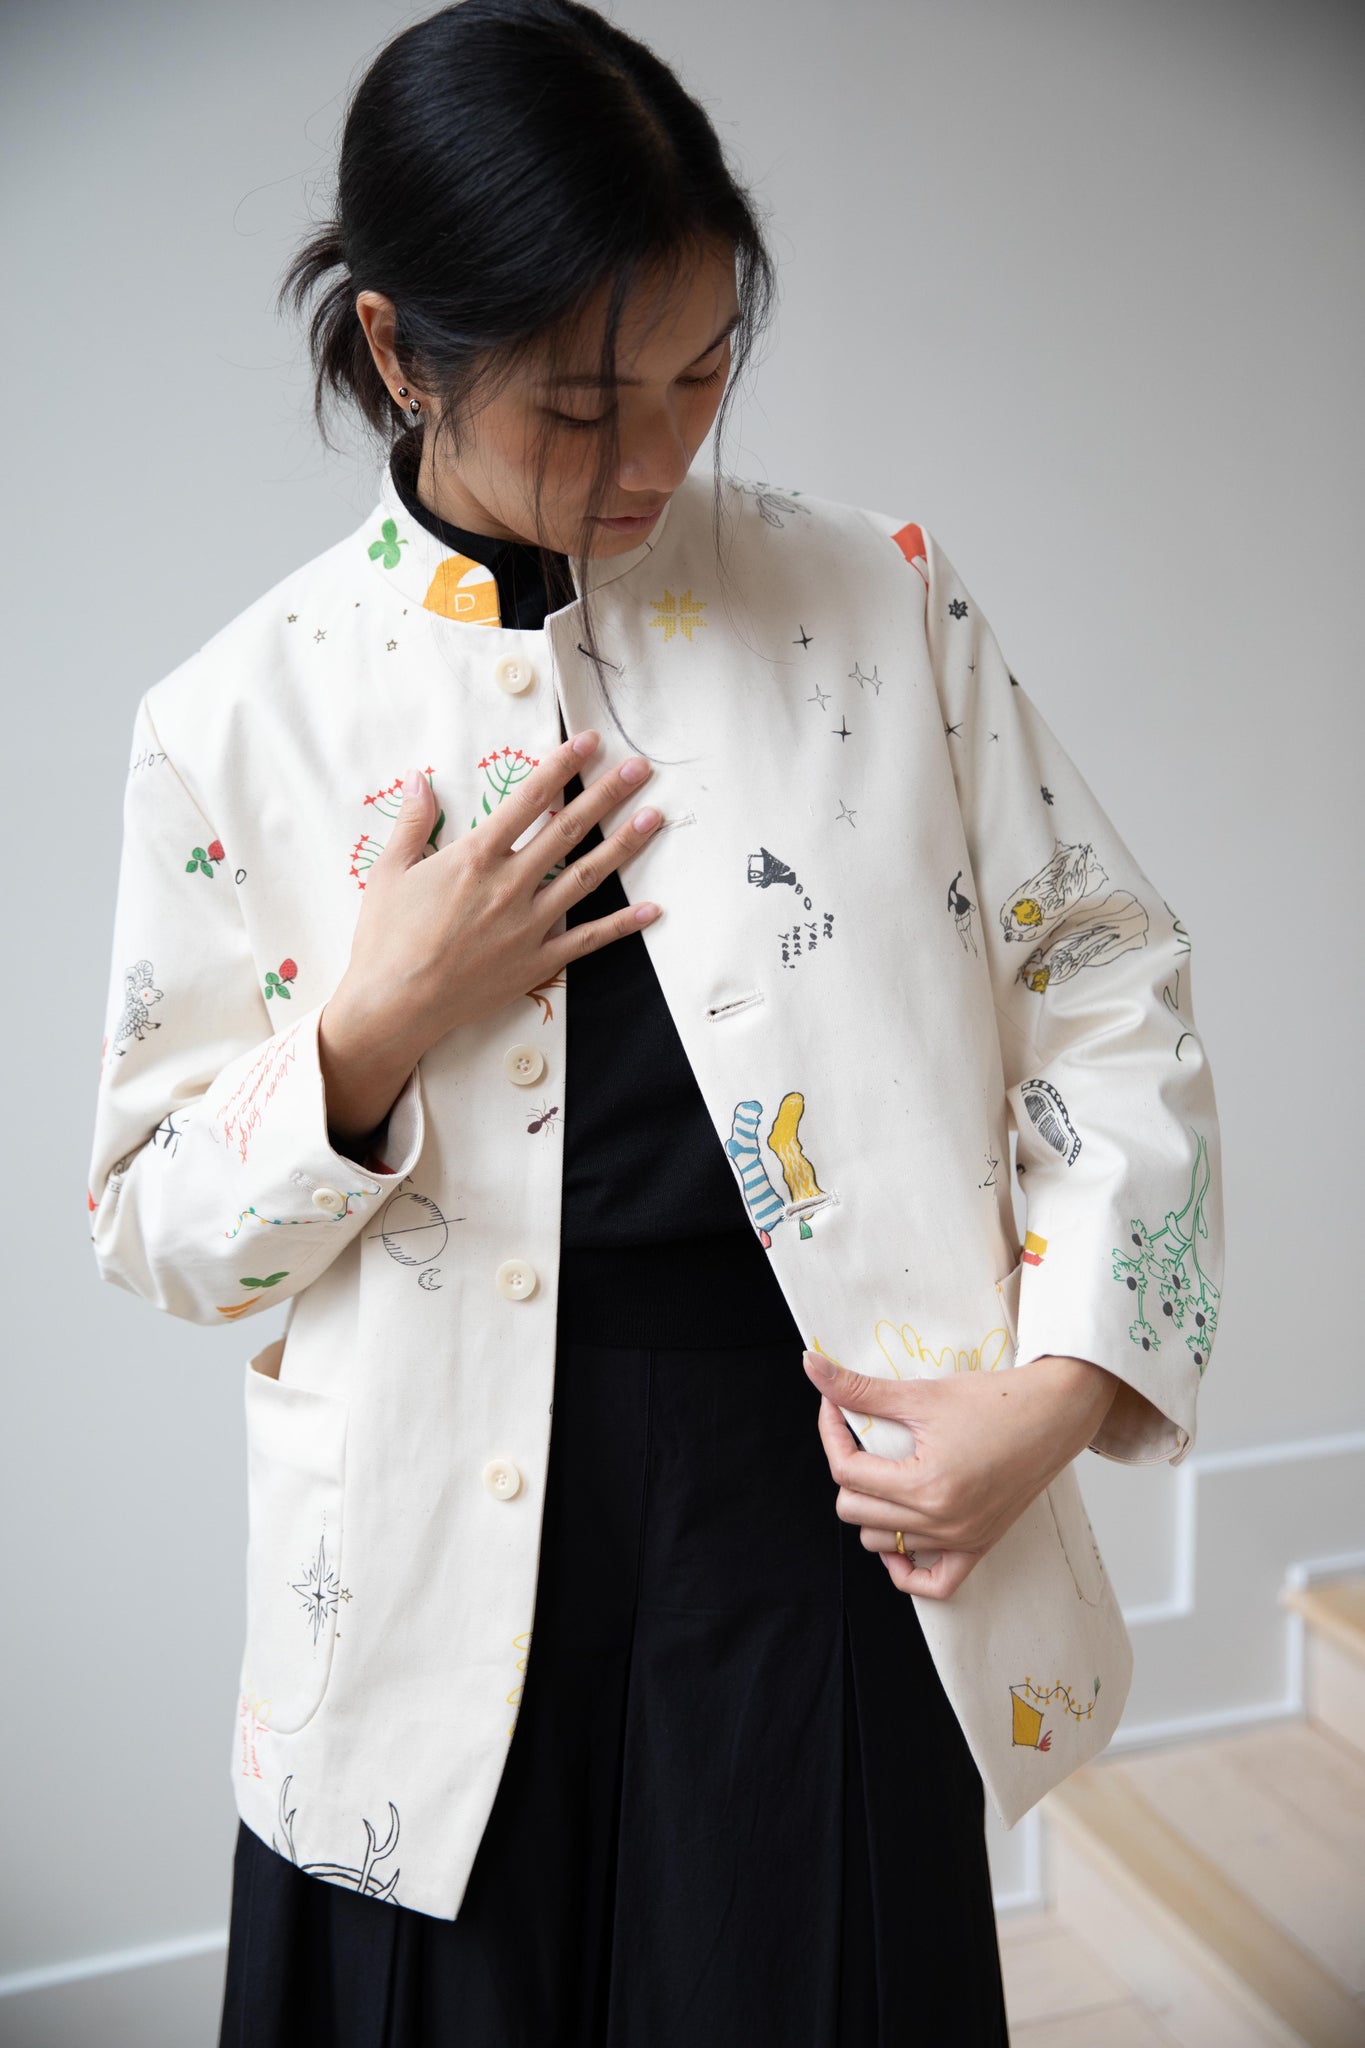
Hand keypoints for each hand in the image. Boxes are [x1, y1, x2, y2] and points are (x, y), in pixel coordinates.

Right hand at [330, 729, 664, 1060]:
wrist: (394, 1005)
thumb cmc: (386, 939)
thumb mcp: (389, 872)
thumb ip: (412, 823)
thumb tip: (416, 779)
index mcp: (475, 857)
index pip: (528, 800)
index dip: (562, 766)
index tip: (588, 742)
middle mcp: (509, 885)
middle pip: (568, 830)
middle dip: (607, 795)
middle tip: (639, 769)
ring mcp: (528, 925)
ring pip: (586, 877)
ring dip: (623, 845)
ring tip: (654, 817)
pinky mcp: (537, 962)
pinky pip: (587, 939)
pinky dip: (621, 924)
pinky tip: (651, 908)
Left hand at [803, 1349, 1119, 1600]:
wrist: (1055, 1413)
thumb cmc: (996, 1400)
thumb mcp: (922, 1393)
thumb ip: (861, 1389)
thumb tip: (810, 1364)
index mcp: (926, 1485)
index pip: (848, 1473)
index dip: (831, 1433)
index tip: (833, 1406)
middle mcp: (943, 1522)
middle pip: (855, 1512)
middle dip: (848, 1470)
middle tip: (860, 1436)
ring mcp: (962, 1540)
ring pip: (881, 1543)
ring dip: (871, 1510)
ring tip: (883, 1473)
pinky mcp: (979, 1546)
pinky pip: (933, 1583)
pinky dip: (907, 1567)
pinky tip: (898, 1537)